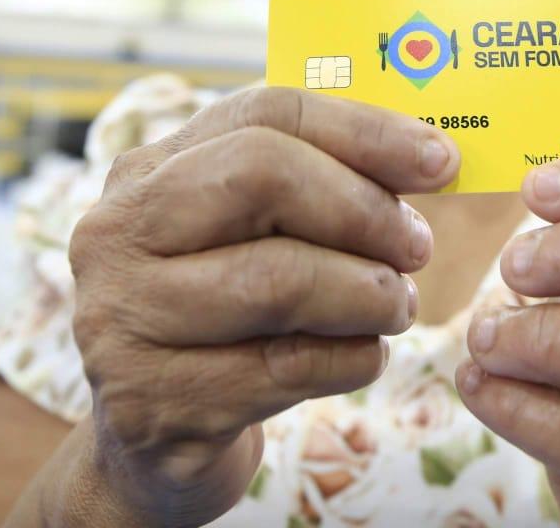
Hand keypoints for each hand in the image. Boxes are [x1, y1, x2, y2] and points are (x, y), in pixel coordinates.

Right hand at [66, 88, 457, 527]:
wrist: (146, 445)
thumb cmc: (221, 320)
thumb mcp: (246, 238)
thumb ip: (312, 188)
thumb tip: (429, 159)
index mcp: (148, 172)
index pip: (264, 114)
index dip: (364, 130)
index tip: (441, 161)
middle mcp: (118, 234)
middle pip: (261, 175)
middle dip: (362, 208)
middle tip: (417, 246)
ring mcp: (123, 321)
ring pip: (277, 280)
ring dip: (368, 293)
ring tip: (399, 306)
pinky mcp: (152, 404)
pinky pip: (284, 368)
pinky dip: (350, 359)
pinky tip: (365, 356)